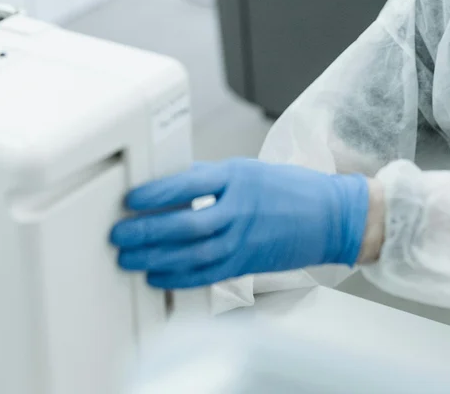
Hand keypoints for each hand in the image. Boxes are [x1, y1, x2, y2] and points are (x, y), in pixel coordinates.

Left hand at [110, 159, 368, 289]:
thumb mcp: (249, 170)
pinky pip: (207, 275)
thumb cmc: (291, 191)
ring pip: (193, 254)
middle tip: (120, 235)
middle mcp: (241, 209)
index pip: (188, 184)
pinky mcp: (247, 263)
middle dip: (146, 231)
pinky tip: (158, 277)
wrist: (330, 217)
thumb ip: (210, 177)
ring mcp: (245, 239)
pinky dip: (179, 278)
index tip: (131, 201)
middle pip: (186, 223)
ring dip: (155, 259)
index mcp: (239, 178)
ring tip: (130, 259)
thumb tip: (170, 181)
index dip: (155, 194)